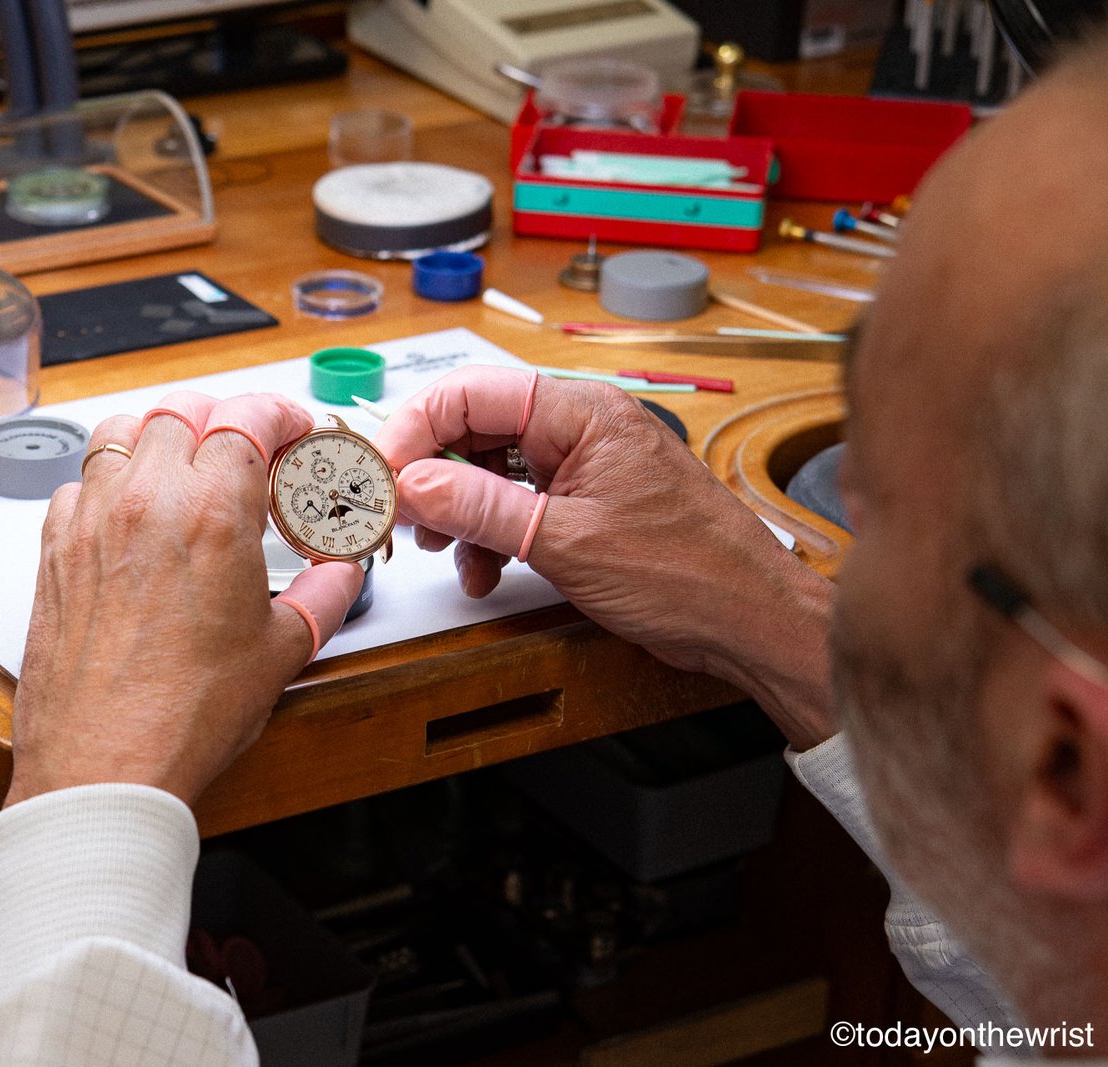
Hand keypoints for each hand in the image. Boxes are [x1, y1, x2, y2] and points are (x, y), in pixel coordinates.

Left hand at [7, 392, 364, 806]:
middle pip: (181, 411)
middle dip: (221, 421)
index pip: (246, 418)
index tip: (289, 432)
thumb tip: (341, 575)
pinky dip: (108, 484)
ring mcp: (92, 521)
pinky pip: (78, 484)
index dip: (276, 415)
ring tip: (184, 470)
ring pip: (120, 431)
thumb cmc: (184, 716)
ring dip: (159, 437)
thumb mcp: (279, 652)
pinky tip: (131, 519)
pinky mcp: (55, 550)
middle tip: (245, 452)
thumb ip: (322, 597)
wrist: (104, 765)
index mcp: (212, 513)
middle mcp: (145, 502)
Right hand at [374, 366, 834, 746]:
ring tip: (448, 553)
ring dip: (460, 511)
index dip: (418, 428)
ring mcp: (583, 466)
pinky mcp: (585, 503)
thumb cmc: (688, 573)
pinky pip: (517, 502)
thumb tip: (414, 482)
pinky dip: (490, 535)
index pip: (474, 393)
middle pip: (477, 427)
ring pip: (491, 468)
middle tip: (402, 517)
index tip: (384, 473)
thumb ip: (482, 508)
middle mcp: (581, 428)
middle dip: (434, 474)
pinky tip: (485, 571)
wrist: (749, 621)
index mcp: (582, 412)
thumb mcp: (565, 542)